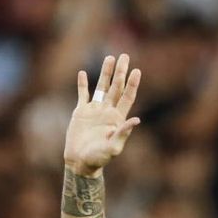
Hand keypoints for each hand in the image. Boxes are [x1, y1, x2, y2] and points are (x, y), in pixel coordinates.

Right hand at [64, 54, 140, 173]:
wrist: (80, 162)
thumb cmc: (99, 158)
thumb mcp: (113, 147)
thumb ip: (124, 133)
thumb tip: (137, 119)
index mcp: (117, 118)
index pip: (127, 97)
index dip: (132, 84)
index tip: (137, 71)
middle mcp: (107, 111)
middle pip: (116, 87)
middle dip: (120, 72)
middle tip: (124, 56)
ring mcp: (94, 110)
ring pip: (101, 87)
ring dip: (105, 73)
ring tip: (109, 58)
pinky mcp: (81, 112)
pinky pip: (82, 94)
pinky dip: (82, 84)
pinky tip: (83, 73)